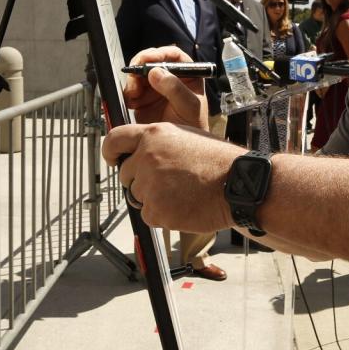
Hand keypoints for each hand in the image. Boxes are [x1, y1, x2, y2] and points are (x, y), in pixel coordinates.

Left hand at [102, 122, 238, 231]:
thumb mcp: (186, 137)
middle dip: (141, 180)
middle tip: (169, 182)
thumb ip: (159, 143)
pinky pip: (148, 215)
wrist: (239, 185)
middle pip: (126, 174)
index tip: (112, 159)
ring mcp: (149, 184)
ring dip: (154, 198)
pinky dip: (163, 214)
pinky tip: (184, 204)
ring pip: (137, 196)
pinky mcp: (155, 209)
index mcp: (155, 134)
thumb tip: (140, 152)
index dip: (110, 151)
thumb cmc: (219, 162)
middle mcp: (147, 157)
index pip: (114, 139)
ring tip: (183, 192)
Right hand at [124, 46, 207, 128]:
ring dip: (132, 81)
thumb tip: (156, 72)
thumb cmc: (193, 126)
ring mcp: (155, 88)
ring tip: (134, 94)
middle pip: (151, 62)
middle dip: (140, 67)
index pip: (173, 55)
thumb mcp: (189, 106)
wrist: (179, 148)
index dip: (159, 53)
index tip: (147, 59)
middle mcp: (170, 78)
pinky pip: (130, 90)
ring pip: (138, 74)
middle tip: (135, 77)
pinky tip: (132, 103)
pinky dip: (128, 94)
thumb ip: (175, 89)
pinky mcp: (142, 99)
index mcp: (187, 74)